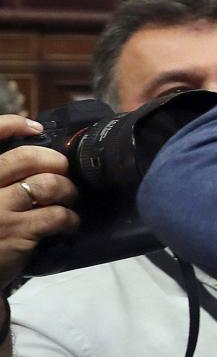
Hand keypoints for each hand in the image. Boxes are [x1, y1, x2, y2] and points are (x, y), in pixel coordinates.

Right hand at [0, 117, 77, 285]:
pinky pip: (57, 215)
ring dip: (66, 190)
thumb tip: (30, 155)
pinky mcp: (18, 231)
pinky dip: (69, 219)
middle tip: (62, 171)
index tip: (34, 127)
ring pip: (48, 184)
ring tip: (67, 199)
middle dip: (54, 162)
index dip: (12, 124)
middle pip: (26, 158)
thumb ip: (0, 178)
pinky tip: (68, 224)